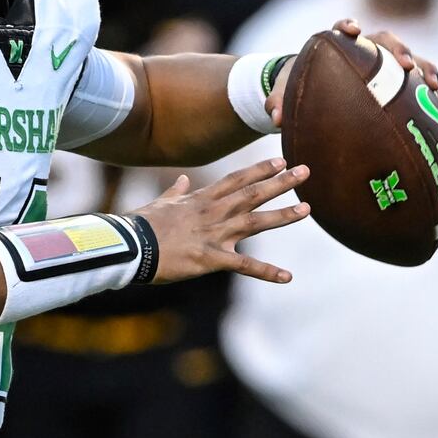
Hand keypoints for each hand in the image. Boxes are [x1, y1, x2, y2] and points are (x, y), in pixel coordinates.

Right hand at [132, 157, 310, 283]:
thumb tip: (183, 180)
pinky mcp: (211, 258)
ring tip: (306, 208)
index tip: (281, 160)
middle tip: (306, 171)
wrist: (131, 246)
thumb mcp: (160, 203)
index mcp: (201, 199)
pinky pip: (244, 265)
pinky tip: (287, 276)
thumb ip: (176, 191)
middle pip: (253, 194)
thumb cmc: (141, 224)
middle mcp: (213, 212)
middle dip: (281, 182)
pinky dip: (266, 272)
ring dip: (283, 215)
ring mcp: (214, 234)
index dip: (260, 169)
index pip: (236, 179)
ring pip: (255, 221)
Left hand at [263, 18, 437, 127]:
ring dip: (424, 69)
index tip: (352, 30)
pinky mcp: (401, 82)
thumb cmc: (300, 87)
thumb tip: (274, 116)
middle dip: (399, 50)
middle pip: (387, 40)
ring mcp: (386, 64)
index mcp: (338, 44)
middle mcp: (367, 48)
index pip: (343, 27)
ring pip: (411, 59)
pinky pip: (421, 83)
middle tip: (406, 65)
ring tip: (433, 87)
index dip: (348, 26)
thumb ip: (277, 101)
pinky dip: (433, 94)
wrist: (316, 93)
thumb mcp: (287, 92)